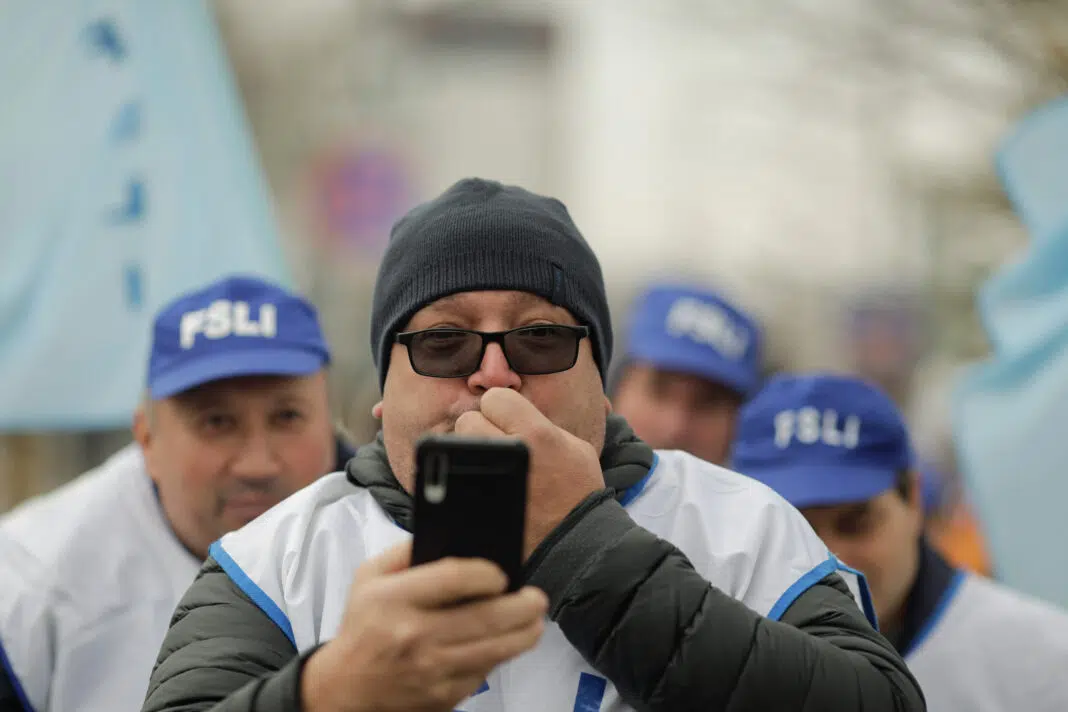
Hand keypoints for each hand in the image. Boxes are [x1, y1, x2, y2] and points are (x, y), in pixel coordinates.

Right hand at [302, 542, 547, 711]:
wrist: (345, 691)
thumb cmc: (364, 627)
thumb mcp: (369, 577)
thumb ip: (406, 551)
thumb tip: (450, 536)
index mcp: (394, 599)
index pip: (454, 578)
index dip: (487, 573)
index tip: (501, 574)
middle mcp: (414, 635)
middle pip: (486, 617)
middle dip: (522, 606)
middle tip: (536, 598)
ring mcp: (431, 670)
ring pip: (494, 650)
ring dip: (525, 634)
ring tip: (535, 622)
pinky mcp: (443, 696)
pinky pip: (484, 673)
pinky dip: (500, 658)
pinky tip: (506, 644)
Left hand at [455, 387, 604, 559]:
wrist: (578, 544)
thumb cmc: (578, 494)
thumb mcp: (575, 447)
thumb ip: (542, 424)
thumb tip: (512, 412)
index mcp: (535, 434)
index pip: (495, 398)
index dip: (502, 409)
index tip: (509, 422)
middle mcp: (509, 454)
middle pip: (468, 420)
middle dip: (481, 429)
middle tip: (496, 446)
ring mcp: (487, 482)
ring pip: (455, 448)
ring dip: (468, 454)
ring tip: (488, 467)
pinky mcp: (473, 506)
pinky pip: (453, 479)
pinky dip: (462, 479)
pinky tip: (479, 486)